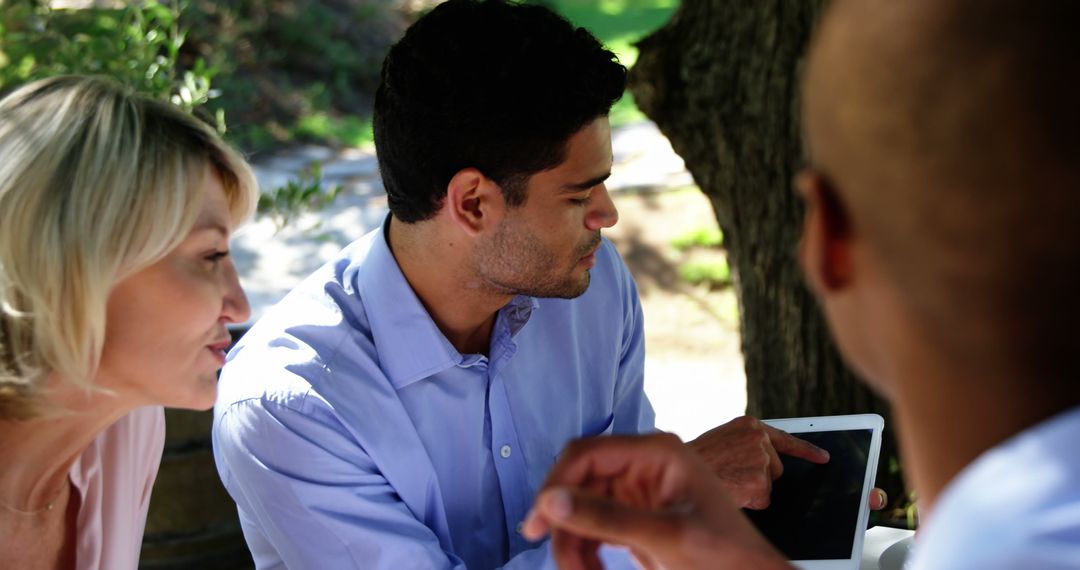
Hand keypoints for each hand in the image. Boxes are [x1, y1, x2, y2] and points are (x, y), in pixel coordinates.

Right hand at [522, 433, 791, 569]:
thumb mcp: (665, 538)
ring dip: (574, 541)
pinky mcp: (637, 514)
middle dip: (566, 522)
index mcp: (657, 452)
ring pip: (583, 506)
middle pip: (579, 481)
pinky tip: (591, 568)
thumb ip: (607, 519)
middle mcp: (645, 462)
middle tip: (561, 560)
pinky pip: (596, 524)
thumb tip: (550, 501)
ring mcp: (640, 488)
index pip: (586, 454)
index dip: (555, 485)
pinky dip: (587, 548)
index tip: (537, 523)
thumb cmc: (726, 557)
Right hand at [686, 416, 829, 508]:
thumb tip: (765, 460)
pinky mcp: (761, 481)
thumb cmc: (695, 459)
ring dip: (752, 488)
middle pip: (776, 467)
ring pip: (769, 485)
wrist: (677, 470)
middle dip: (759, 475)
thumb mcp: (721, 440)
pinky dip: (749, 501)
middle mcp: (759, 438)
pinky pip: (763, 500)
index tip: (824, 457)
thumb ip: (745, 444)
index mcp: (749, 425)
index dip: (807, 450)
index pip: (786, 438)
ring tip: (727, 480)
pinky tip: (731, 491)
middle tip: (732, 474)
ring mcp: (762, 459)